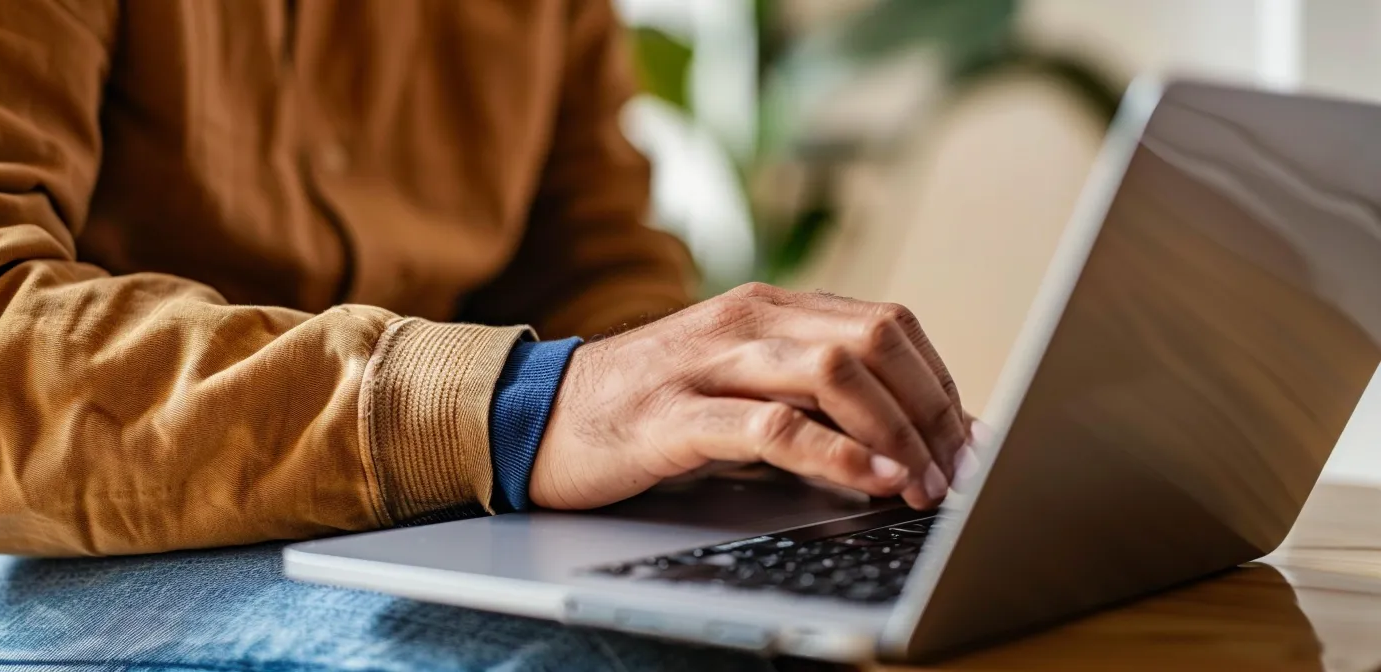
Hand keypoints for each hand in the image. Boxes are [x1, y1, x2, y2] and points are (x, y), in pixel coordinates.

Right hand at [529, 283, 967, 510]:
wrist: (537, 416)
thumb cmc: (647, 407)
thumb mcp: (738, 382)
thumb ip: (810, 394)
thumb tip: (908, 435)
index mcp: (769, 306)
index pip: (889, 325)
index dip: (942, 385)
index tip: (970, 444)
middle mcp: (746, 320)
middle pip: (876, 341)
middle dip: (932, 410)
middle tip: (956, 472)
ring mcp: (708, 362)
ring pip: (834, 373)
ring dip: (894, 433)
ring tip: (920, 484)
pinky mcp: (674, 415)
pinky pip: (772, 426)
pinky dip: (834, 454)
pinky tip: (868, 480)